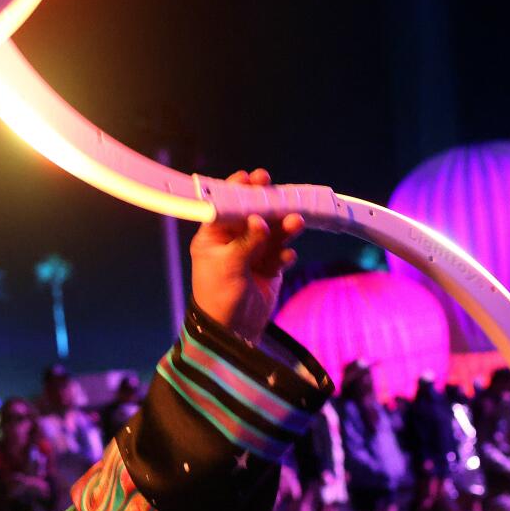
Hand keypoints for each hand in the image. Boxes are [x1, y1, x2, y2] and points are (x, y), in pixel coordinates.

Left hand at [189, 170, 302, 343]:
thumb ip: (246, 242)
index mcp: (214, 237)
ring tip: (295, 222)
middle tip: (277, 191)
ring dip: (284, 227)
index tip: (251, 178)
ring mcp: (253, 253)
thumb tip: (259, 221)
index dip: (238, 191)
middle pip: (254, 214)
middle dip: (267, 204)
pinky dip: (286, 252)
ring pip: (272, 232)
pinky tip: (287, 257)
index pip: (226, 207)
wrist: (232, 332)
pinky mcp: (269, 267)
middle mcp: (234, 241)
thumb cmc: (218, 296)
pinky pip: (281, 253)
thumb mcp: (227, 266)